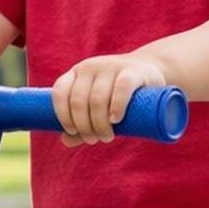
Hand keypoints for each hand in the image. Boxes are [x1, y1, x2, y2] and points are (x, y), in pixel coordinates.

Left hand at [51, 53, 167, 146]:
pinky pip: (121, 89)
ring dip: (99, 124)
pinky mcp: (132, 71)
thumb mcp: (97, 107)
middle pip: (78, 101)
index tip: (72, 132)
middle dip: (84, 126)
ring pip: (97, 99)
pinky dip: (116, 107)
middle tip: (94, 139)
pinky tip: (115, 120)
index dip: (63, 115)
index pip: (60, 92)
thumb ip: (81, 123)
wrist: (148, 73)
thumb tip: (65, 141)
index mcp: (76, 74)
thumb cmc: (117, 95)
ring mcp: (110, 66)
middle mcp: (90, 67)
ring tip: (107, 137)